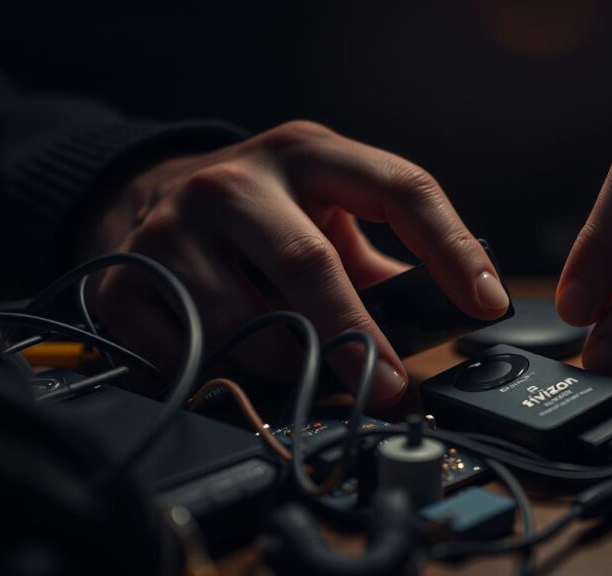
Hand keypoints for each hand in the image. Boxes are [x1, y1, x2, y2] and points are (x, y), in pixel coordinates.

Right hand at [82, 121, 509, 405]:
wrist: (147, 198)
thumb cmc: (262, 215)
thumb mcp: (324, 211)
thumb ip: (382, 259)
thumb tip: (450, 320)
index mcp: (306, 153)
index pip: (400, 188)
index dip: (452, 248)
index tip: (487, 304)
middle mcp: (237, 181)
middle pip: (309, 264)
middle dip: (358, 338)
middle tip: (392, 387)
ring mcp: (172, 226)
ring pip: (247, 322)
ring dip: (291, 365)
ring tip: (308, 374)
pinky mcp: (124, 275)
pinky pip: (189, 353)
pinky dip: (228, 375)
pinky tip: (241, 366)